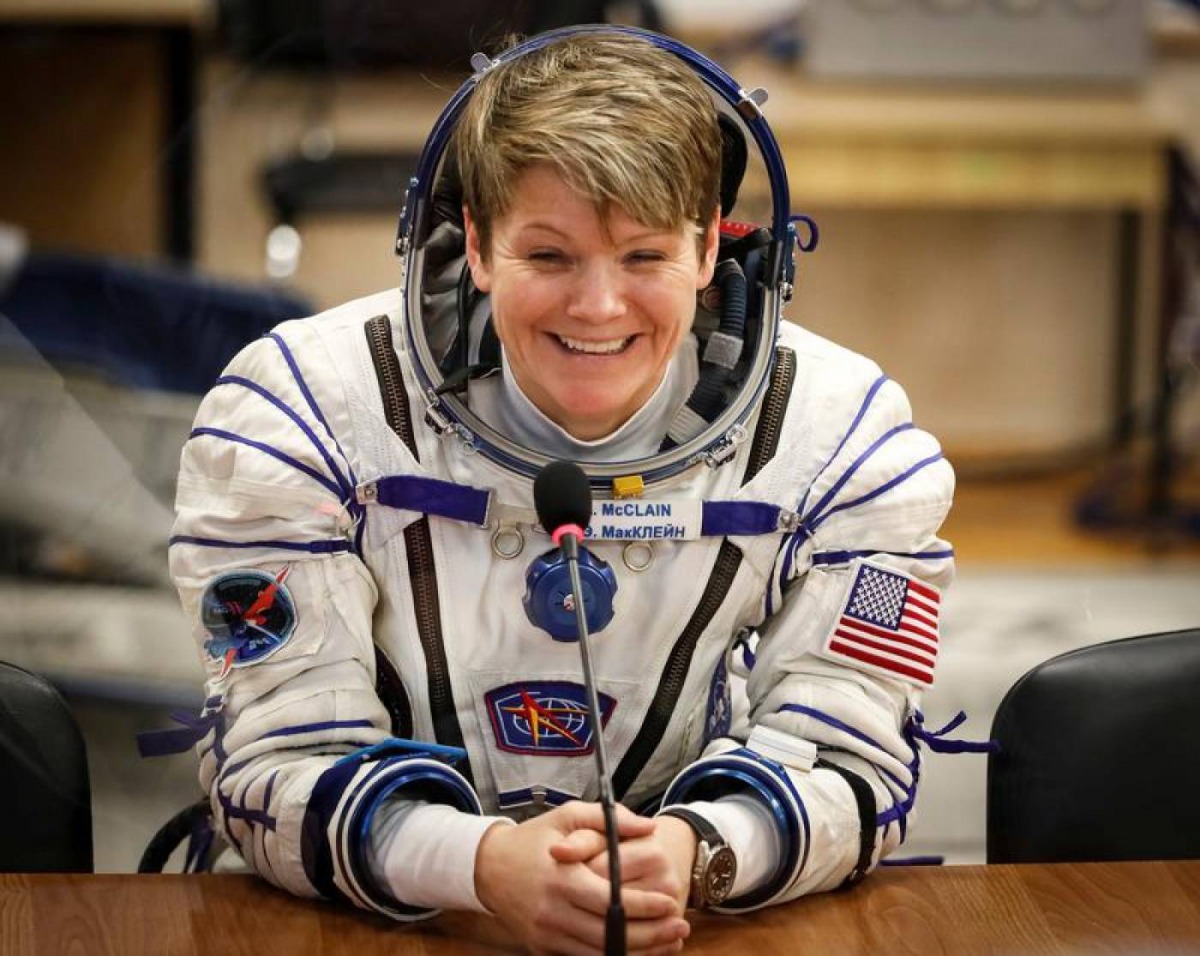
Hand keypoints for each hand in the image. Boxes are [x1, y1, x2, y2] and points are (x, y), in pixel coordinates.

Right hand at [475, 801, 689, 954]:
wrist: (488, 868)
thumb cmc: (533, 839)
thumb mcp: (568, 816)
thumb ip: (609, 819)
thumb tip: (648, 827)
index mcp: (562, 878)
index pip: (611, 900)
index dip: (645, 906)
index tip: (671, 903)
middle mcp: (554, 911)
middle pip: (610, 934)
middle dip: (651, 935)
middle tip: (679, 928)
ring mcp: (547, 934)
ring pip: (600, 953)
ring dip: (637, 952)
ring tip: (668, 943)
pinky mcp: (543, 947)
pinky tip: (635, 950)